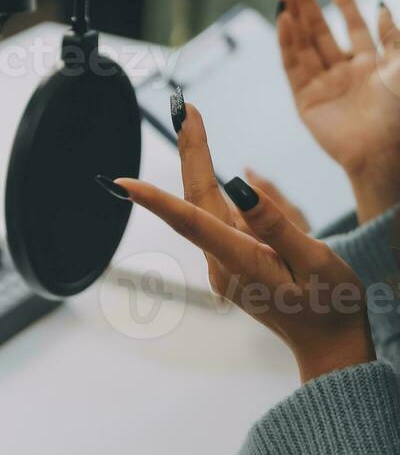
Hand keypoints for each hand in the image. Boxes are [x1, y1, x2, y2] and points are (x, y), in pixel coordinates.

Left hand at [115, 106, 374, 383]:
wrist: (330, 346)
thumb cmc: (331, 305)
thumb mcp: (315, 261)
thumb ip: (277, 224)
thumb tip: (241, 185)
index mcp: (242, 263)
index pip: (192, 223)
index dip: (156, 200)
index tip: (123, 182)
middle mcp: (223, 264)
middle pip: (197, 200)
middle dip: (190, 151)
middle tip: (184, 107)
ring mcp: (225, 265)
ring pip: (205, 206)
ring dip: (198, 161)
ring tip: (191, 118)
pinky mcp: (233, 262)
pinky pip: (219, 218)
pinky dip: (213, 187)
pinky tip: (208, 160)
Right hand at [278, 0, 399, 222]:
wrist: (383, 150)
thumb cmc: (398, 112)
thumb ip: (393, 37)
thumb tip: (382, 6)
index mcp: (369, 65)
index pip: (351, 26)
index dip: (343, 3)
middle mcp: (344, 73)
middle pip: (321, 31)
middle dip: (308, 2)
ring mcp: (323, 86)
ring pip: (304, 44)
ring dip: (294, 16)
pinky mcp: (306, 101)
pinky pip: (293, 67)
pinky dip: (287, 43)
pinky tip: (284, 20)